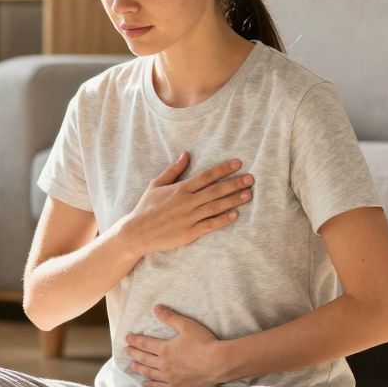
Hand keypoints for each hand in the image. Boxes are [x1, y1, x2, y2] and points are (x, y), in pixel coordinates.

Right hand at [117, 152, 254, 256]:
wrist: (137, 232)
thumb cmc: (146, 208)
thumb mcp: (156, 185)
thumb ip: (173, 170)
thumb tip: (185, 154)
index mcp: (180, 188)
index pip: (206, 176)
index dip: (223, 169)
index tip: (238, 164)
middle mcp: (187, 201)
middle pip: (216, 190)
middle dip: (235, 183)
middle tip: (251, 179)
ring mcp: (189, 217)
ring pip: (216, 206)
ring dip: (233, 200)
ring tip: (248, 195)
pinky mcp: (190, 232)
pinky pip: (210, 224)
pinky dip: (223, 220)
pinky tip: (235, 215)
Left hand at [125, 304, 235, 386]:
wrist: (219, 363)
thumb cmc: (204, 342)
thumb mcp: (186, 325)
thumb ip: (170, 317)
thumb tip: (156, 308)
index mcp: (164, 349)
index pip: (145, 344)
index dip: (135, 341)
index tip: (127, 339)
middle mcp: (164, 365)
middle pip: (144, 359)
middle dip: (134, 354)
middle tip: (126, 352)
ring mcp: (170, 378)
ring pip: (150, 373)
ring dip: (140, 369)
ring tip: (133, 366)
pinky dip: (152, 385)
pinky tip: (146, 384)